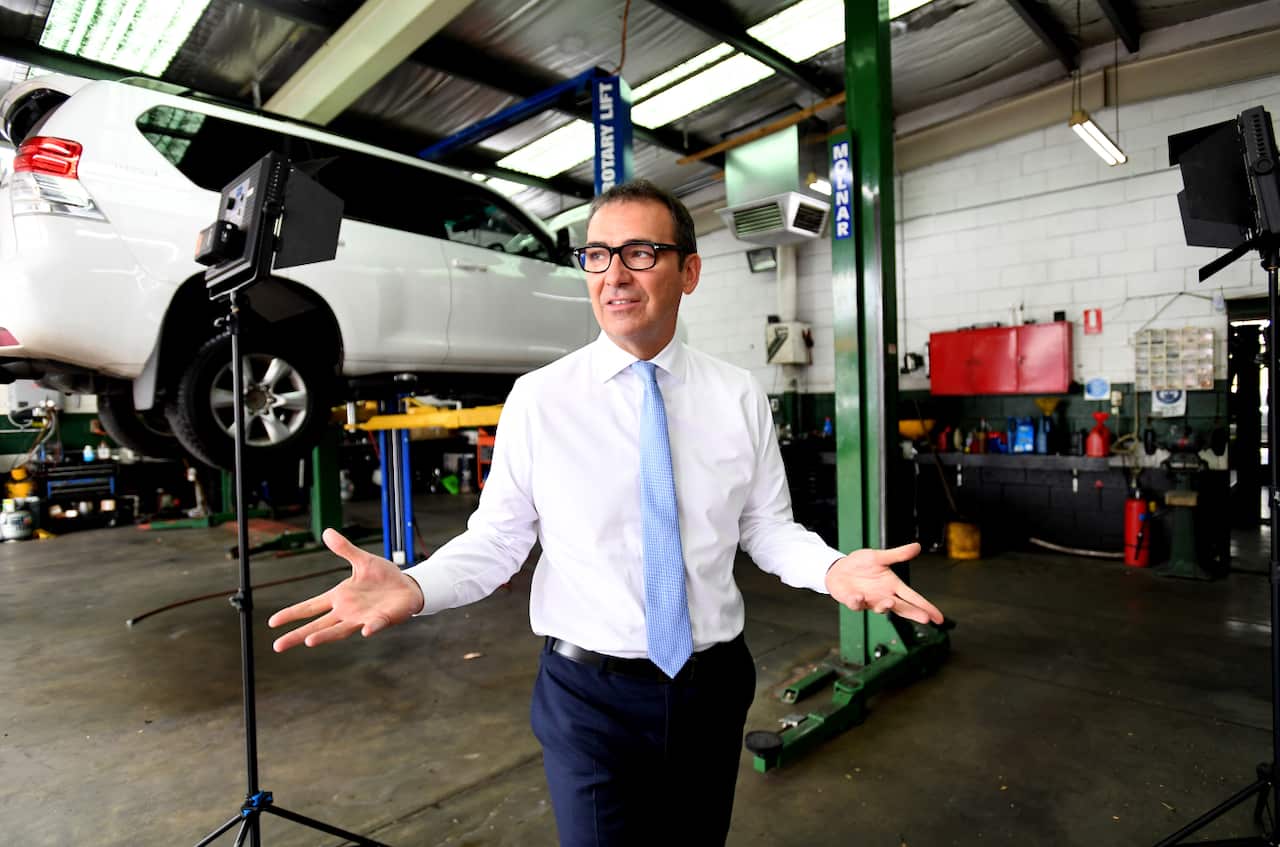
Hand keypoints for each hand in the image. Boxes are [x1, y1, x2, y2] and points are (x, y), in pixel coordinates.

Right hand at [267, 528, 424, 651]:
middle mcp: (347, 611)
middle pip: (318, 625)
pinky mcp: (382, 619)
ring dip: (326, 636)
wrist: (409, 587)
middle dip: (298, 635)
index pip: (310, 606)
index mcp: (339, 597)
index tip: (272, 622)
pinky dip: (370, 628)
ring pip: (340, 629)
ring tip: (309, 641)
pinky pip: (374, 625)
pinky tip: (364, 631)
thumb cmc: (384, 577)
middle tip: (278, 646)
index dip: (292, 614)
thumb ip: (345, 549)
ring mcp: (363, 617)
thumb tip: (326, 532)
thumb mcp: (362, 560)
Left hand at [824, 542, 943, 625]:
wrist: (838, 568)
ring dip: (885, 607)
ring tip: (890, 603)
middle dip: (913, 613)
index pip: (913, 598)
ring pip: (880, 608)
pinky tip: (859, 597)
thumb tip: (917, 546)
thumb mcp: (879, 557)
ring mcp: (869, 601)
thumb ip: (898, 554)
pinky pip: (857, 604)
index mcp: (893, 586)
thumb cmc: (860, 564)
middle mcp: (884, 596)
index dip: (926, 607)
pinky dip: (858, 601)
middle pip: (902, 608)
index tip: (938, 618)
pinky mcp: (854, 601)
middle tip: (925, 619)